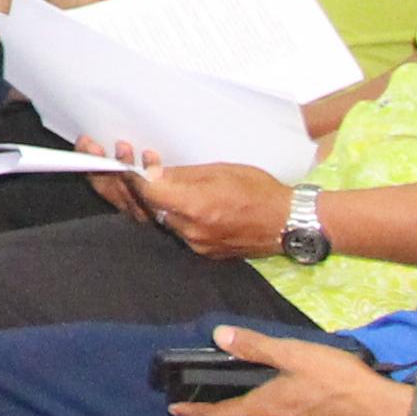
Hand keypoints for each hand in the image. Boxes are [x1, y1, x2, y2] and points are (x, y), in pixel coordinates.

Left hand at [125, 159, 295, 260]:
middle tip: (128, 169)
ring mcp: (197, 245)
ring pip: (162, 221)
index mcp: (195, 207)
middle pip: (150, 209)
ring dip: (153, 202)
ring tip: (149, 181)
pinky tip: (173, 200)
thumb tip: (152, 172)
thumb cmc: (259, 190)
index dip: (134, 177)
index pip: (148, 193)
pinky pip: (179, 231)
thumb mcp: (219, 171)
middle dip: (135, 189)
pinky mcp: (205, 252)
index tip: (128, 163)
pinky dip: (171, 215)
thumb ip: (182, 175)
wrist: (288, 223)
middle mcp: (191, 231)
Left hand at [171, 327, 411, 415]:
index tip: (175, 411)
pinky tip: (263, 404)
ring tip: (221, 408)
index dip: (196, 413)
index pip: (221, 415)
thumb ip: (257, 347)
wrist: (379, 407)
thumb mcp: (294, 355)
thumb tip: (219, 336)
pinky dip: (256, 415)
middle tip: (193, 411)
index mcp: (266, 405)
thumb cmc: (336, 379)